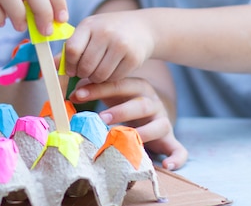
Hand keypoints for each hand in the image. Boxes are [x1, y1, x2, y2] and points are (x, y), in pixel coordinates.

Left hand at [65, 10, 153, 81]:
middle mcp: (105, 33)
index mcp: (89, 25)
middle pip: (85, 66)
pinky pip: (114, 78)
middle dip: (82, 74)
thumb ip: (70, 48)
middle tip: (86, 73)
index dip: (69, 64)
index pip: (72, 49)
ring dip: (96, 78)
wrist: (142, 27)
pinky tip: (111, 70)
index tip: (72, 69)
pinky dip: (110, 79)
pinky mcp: (133, 58)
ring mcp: (121, 45)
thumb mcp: (89, 32)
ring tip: (98, 71)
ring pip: (99, 76)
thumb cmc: (108, 31)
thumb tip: (52, 66)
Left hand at [69, 77, 187, 169]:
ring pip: (158, 125)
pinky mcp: (170, 139)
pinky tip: (166, 165)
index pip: (118, 84)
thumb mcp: (112, 92)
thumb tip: (71, 92)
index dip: (97, 89)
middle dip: (120, 111)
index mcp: (137, 87)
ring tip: (125, 141)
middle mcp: (152, 102)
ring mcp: (162, 121)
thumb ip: (92, 88)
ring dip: (141, 133)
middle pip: (140, 104)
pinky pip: (179, 149)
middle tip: (101, 118)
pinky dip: (176, 157)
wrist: (154, 109)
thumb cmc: (125, 100)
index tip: (77, 95)